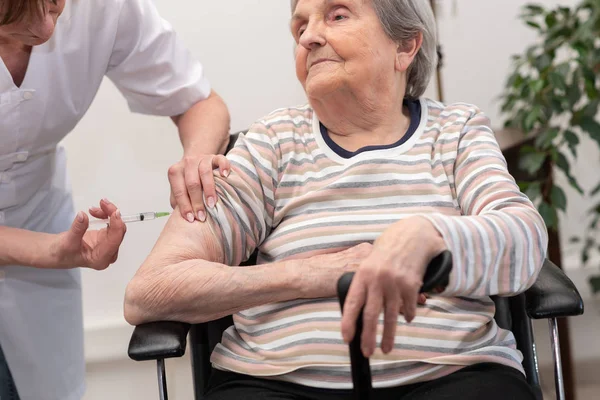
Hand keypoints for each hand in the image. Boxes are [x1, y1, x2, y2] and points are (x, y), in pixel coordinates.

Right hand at [49, 199, 126, 269]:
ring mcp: (108, 245)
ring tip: (92, 209)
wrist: (58, 251)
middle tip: (102, 202)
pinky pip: (112, 223)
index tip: (115, 212)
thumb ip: (77, 229)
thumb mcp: (67, 242)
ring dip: (107, 214)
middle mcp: (108, 253)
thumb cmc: (61, 253)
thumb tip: (83, 216)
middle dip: (112, 215)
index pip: (114, 241)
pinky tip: (95, 212)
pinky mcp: (106, 237)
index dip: (117, 225)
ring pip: (116, 226)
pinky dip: (105, 215)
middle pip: (118, 232)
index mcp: (100, 259)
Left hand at [168, 154, 230, 222]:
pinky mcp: (215, 157)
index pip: (179, 190)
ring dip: (209, 190)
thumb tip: (180, 219)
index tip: (191, 218)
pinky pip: (220, 159)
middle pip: (191, 183)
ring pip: (205, 172)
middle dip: (197, 201)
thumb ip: (177, 200)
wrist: (197, 161)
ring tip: (212, 203)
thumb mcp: (180, 189)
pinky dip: (223, 167)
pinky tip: (225, 176)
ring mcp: (202, 159)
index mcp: (175, 172)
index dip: (184, 205)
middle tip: (202, 216)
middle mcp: (187, 163)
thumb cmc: (189, 180)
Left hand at [340, 217, 445, 357]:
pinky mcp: (412, 286)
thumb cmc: (385, 255)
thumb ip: (364, 288)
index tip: (347, 338)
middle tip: (366, 352)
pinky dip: (407, 316)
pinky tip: (406, 318)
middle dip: (368, 336)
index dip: (348, 322)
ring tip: (385, 349)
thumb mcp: (368, 266)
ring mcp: (395, 283)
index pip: (353, 303)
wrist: (411, 237)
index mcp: (363, 275)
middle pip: (371, 314)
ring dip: (388, 335)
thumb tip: (358, 317)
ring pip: (391, 316)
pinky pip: (408, 309)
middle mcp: (378, 280)